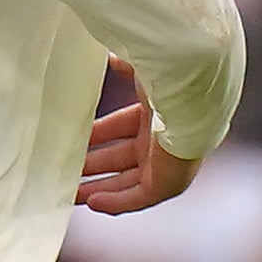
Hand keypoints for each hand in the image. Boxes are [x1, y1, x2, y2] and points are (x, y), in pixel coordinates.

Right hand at [76, 77, 202, 214]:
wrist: (193, 96)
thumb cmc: (170, 77)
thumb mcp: (139, 68)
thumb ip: (125, 65)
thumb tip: (112, 58)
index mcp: (157, 112)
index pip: (123, 128)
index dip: (99, 134)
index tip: (76, 139)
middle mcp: (162, 140)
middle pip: (122, 159)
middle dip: (94, 166)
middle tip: (68, 170)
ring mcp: (165, 164)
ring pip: (127, 183)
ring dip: (99, 188)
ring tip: (70, 193)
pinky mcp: (168, 183)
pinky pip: (137, 199)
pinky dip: (114, 203)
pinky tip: (91, 202)